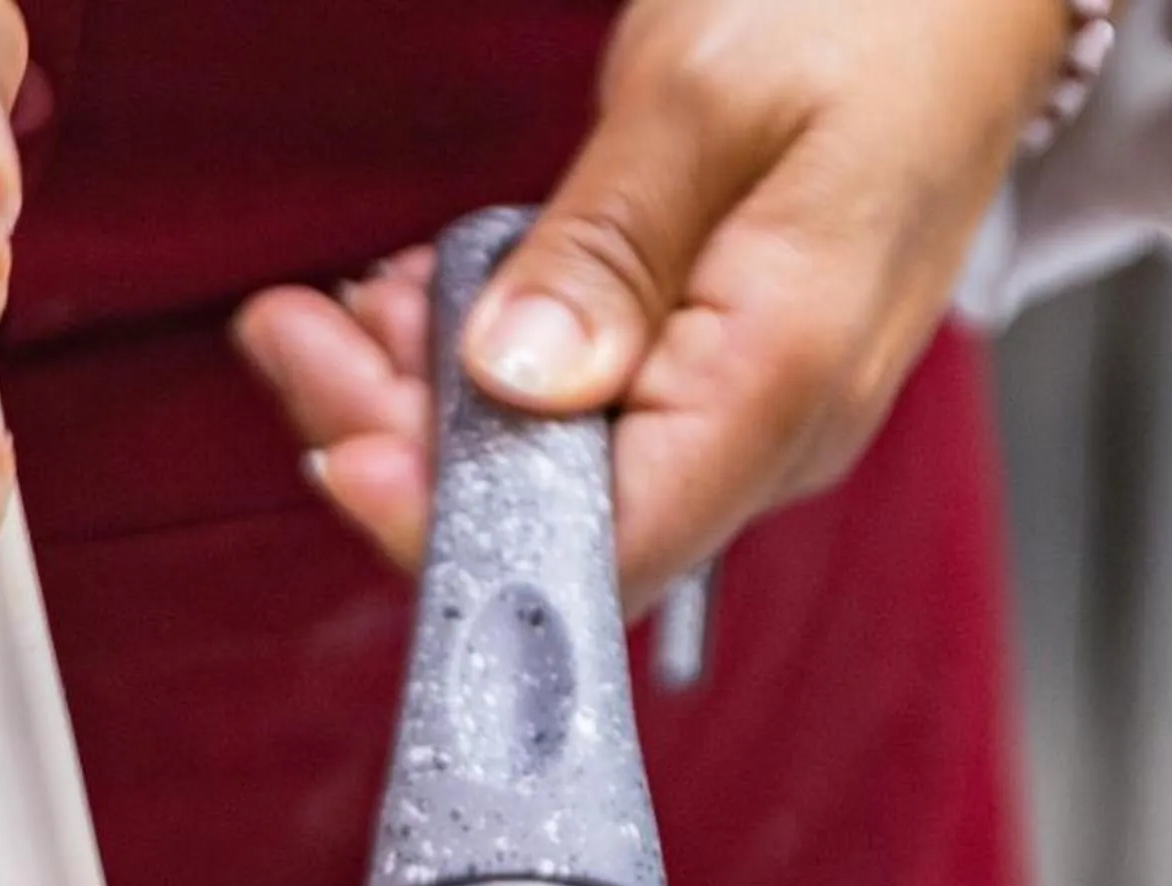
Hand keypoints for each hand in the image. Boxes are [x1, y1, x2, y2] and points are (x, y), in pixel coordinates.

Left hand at [235, 0, 1069, 613]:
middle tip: (293, 339)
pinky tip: (422, 302)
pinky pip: (586, 414)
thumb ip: (604, 253)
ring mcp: (748, 414)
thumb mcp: (707, 97)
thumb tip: (515, 385)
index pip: (603, 546)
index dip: (454, 529)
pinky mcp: (720, 378)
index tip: (342, 450)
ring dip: (428, 398)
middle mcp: (772, 433)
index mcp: (782, 380)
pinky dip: (487, 367)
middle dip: (404, 444)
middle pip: (558, 519)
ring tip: (338, 309)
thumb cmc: (878, 13)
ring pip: (556, 469)